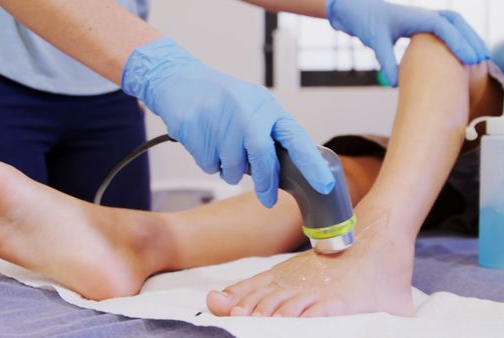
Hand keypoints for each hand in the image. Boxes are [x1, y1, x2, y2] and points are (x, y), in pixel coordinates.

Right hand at [122, 38, 334, 207]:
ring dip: (230, 169)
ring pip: (233, 168)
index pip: (295, 138)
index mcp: (267, 107)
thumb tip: (285, 172)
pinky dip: (209, 162)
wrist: (179, 80)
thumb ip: (268, 135)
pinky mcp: (197, 130)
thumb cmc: (222, 99)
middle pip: (262, 159)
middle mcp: (246, 112)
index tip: (323, 185)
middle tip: (267, 198)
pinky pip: (210, 165)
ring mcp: (221, 120)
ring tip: (221, 147)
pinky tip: (205, 141)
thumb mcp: (252, 107)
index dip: (310, 164)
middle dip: (266, 183)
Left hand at [326, 0, 488, 85]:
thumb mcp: (375, 40)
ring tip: (479, 59)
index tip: (470, 60)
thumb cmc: (365, 20)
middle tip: (483, 60)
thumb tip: (393, 84)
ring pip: (453, 25)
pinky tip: (460, 58)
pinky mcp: (419, 27)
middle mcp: (423, 15)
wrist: (355, 9)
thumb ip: (385, 60)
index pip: (444, 27)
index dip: (459, 43)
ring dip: (467, 39)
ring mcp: (422, 20)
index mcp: (416, 16)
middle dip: (471, 40)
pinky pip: (444, 32)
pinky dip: (455, 42)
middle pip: (456, 23)